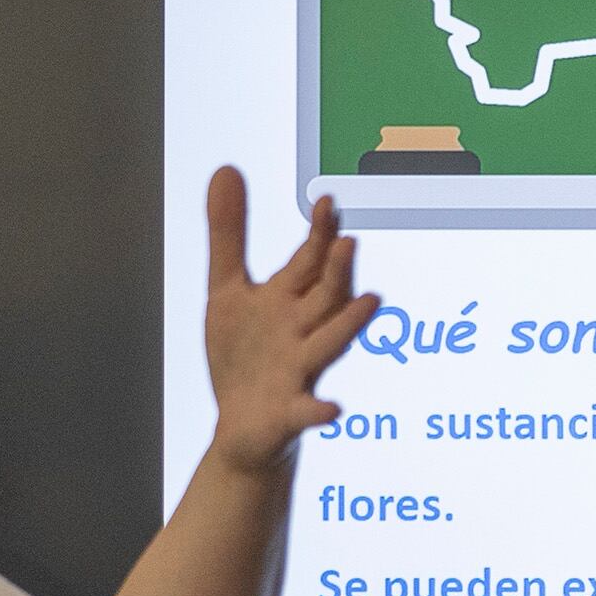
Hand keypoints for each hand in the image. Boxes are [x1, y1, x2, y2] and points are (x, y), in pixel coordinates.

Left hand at [199, 171, 379, 484]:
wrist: (242, 428)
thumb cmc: (242, 356)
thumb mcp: (227, 290)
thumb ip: (229, 233)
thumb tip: (226, 167)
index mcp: (287, 301)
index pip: (308, 261)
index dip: (317, 232)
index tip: (326, 200)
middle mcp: (301, 331)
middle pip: (324, 296)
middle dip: (335, 271)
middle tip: (348, 241)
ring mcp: (299, 372)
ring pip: (328, 345)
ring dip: (346, 324)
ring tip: (369, 302)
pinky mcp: (289, 413)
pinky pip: (307, 412)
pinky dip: (320, 412)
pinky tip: (333, 410)